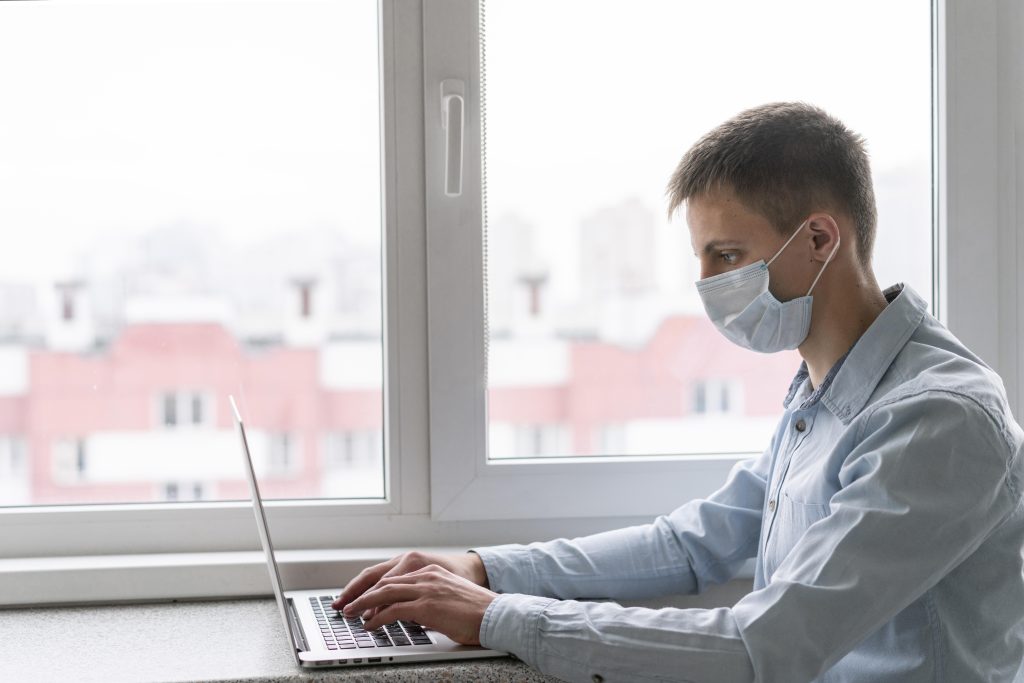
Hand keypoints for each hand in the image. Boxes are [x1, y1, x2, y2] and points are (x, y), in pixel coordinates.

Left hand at [332, 551, 488, 621]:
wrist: (496, 615)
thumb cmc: (477, 612)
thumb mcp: (449, 598)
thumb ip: (430, 600)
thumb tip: (413, 614)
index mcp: (431, 573)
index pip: (395, 578)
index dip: (375, 588)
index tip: (362, 597)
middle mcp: (426, 576)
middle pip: (385, 582)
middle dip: (362, 594)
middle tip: (347, 604)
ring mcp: (426, 589)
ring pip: (384, 593)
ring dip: (363, 605)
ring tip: (351, 614)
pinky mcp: (426, 605)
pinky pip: (393, 610)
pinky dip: (377, 618)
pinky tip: (369, 625)